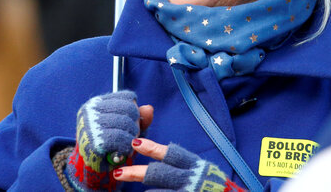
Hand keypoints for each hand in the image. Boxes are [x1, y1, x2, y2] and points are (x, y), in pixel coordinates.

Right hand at [66, 91, 145, 190]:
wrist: (90, 165)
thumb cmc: (109, 142)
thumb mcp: (125, 127)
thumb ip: (138, 117)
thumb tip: (149, 108)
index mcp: (97, 102)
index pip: (127, 98)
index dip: (135, 111)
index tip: (133, 122)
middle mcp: (91, 110)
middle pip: (129, 109)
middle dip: (136, 124)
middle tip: (133, 136)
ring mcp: (91, 125)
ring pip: (126, 124)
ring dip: (132, 136)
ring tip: (130, 144)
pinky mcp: (93, 141)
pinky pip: (120, 140)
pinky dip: (126, 146)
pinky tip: (124, 151)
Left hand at [114, 138, 246, 191]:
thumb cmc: (212, 183)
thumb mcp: (199, 167)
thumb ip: (180, 161)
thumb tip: (153, 151)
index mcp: (193, 165)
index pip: (170, 154)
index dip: (152, 148)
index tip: (135, 143)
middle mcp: (188, 179)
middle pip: (157, 174)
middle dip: (136, 173)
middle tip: (118, 172)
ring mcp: (185, 191)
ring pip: (156, 191)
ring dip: (144, 189)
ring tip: (127, 180)